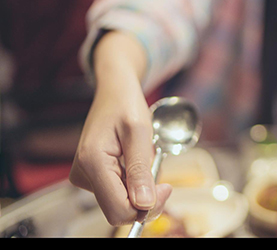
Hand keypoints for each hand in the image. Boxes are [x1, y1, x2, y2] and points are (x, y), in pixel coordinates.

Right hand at [69, 32, 171, 225]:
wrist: (114, 91)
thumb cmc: (127, 105)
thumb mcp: (140, 133)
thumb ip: (140, 169)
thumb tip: (144, 205)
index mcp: (92, 163)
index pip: (118, 209)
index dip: (146, 207)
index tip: (166, 187)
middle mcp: (83, 174)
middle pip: (119, 210)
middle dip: (145, 200)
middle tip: (161, 177)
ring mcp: (85, 176)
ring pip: (120, 202)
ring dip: (141, 188)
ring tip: (145, 160)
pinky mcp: (92, 176)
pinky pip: (118, 192)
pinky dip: (134, 183)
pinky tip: (136, 163)